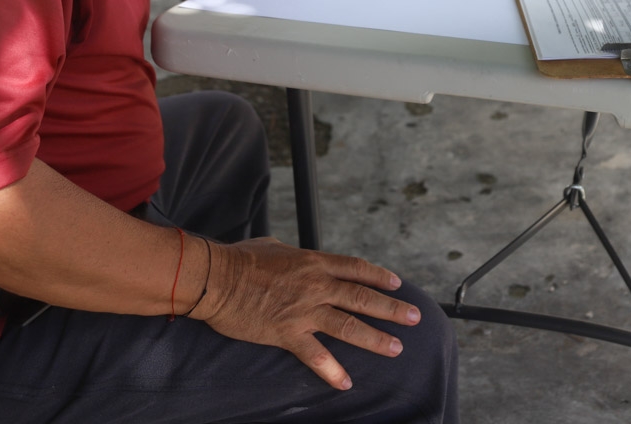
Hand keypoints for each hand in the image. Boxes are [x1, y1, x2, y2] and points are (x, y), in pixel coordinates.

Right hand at [198, 238, 418, 389]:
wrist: (216, 278)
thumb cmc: (241, 259)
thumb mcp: (275, 247)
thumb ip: (294, 255)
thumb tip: (298, 255)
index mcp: (315, 262)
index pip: (356, 269)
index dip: (379, 276)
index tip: (397, 284)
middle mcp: (316, 285)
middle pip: (363, 297)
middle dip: (392, 309)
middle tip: (414, 317)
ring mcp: (304, 310)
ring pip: (349, 326)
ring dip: (375, 339)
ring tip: (396, 348)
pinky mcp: (287, 333)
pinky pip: (315, 355)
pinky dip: (332, 370)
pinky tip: (345, 382)